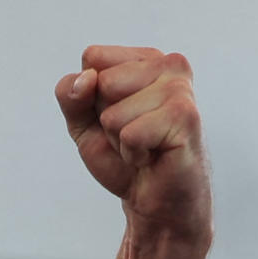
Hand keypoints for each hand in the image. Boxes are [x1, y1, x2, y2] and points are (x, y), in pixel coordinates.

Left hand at [56, 45, 209, 241]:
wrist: (155, 200)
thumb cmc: (122, 156)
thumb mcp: (81, 121)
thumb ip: (70, 94)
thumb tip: (87, 79)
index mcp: (146, 59)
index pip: (92, 58)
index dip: (90, 95)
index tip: (116, 115)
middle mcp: (170, 66)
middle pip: (101, 82)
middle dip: (105, 118)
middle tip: (132, 135)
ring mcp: (181, 90)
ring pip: (113, 113)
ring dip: (120, 139)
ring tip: (145, 146)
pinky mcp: (187, 117)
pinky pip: (130, 134)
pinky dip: (132, 153)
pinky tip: (153, 156)